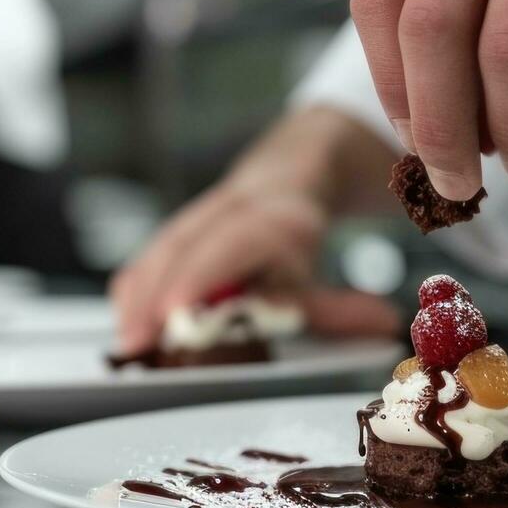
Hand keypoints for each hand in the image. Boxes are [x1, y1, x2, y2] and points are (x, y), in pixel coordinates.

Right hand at [110, 177, 397, 352]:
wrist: (290, 165)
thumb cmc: (301, 227)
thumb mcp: (328, 267)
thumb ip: (338, 305)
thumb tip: (383, 325)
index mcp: (275, 216)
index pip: (233, 242)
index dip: (200, 277)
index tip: (175, 314)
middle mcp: (231, 209)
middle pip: (184, 246)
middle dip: (155, 293)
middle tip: (135, 342)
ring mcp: (200, 214)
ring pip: (161, 250)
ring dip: (137, 297)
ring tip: (124, 343)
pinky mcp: (178, 228)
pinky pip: (149, 256)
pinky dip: (135, 290)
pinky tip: (125, 323)